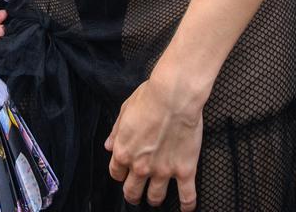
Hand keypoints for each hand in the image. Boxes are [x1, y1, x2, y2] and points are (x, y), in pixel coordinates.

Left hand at [104, 73, 203, 210]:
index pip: (116, 173)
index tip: (124, 172)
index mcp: (124, 151)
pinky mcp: (184, 170)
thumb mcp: (125, 110)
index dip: (120, 173)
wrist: (174, 96)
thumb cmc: (150, 97)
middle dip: (133, 194)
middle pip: (132, 191)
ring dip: (154, 199)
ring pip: (155, 197)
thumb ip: (116, 131)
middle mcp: (141, 166)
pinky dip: (187, 205)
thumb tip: (108, 145)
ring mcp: (163, 170)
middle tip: (136, 194)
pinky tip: (186, 208)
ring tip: (157, 197)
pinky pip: (187, 196)